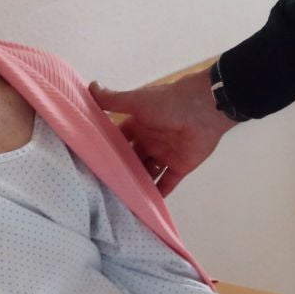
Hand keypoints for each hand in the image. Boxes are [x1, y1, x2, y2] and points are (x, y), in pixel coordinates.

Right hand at [91, 70, 232, 195]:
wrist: (205, 108)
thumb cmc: (168, 103)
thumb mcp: (137, 101)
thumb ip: (113, 99)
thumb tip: (89, 86)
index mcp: (138, 125)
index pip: (119, 141)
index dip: (107, 151)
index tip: (91, 166)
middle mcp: (149, 141)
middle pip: (132, 160)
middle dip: (121, 172)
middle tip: (102, 189)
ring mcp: (165, 155)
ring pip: (147, 173)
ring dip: (136, 185)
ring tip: (118, 201)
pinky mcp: (180, 167)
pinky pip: (167, 183)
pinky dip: (157, 194)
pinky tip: (143, 207)